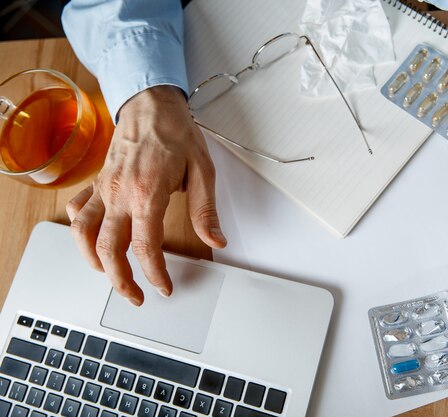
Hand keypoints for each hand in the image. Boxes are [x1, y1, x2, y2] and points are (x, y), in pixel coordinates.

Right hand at [66, 85, 226, 305]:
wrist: (151, 104)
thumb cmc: (176, 133)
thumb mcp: (202, 170)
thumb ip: (205, 210)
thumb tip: (216, 239)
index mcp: (148, 192)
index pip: (146, 246)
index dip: (155, 274)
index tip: (164, 287)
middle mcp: (120, 193)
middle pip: (109, 248)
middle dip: (121, 280)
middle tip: (136, 296)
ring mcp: (104, 188)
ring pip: (84, 233)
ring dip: (94, 261)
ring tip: (110, 276)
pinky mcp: (97, 182)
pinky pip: (77, 210)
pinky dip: (80, 231)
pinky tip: (92, 241)